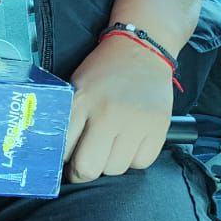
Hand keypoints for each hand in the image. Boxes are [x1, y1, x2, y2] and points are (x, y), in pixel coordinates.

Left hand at [62, 34, 173, 182]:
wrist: (141, 49)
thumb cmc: (104, 70)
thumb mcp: (76, 87)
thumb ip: (68, 119)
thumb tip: (61, 156)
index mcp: (82, 101)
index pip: (64, 150)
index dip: (63, 161)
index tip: (66, 161)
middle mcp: (108, 113)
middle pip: (89, 168)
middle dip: (83, 171)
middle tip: (86, 162)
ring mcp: (136, 122)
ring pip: (116, 169)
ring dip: (110, 162)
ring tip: (111, 144)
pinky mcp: (158, 127)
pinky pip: (141, 163)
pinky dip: (134, 158)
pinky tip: (130, 141)